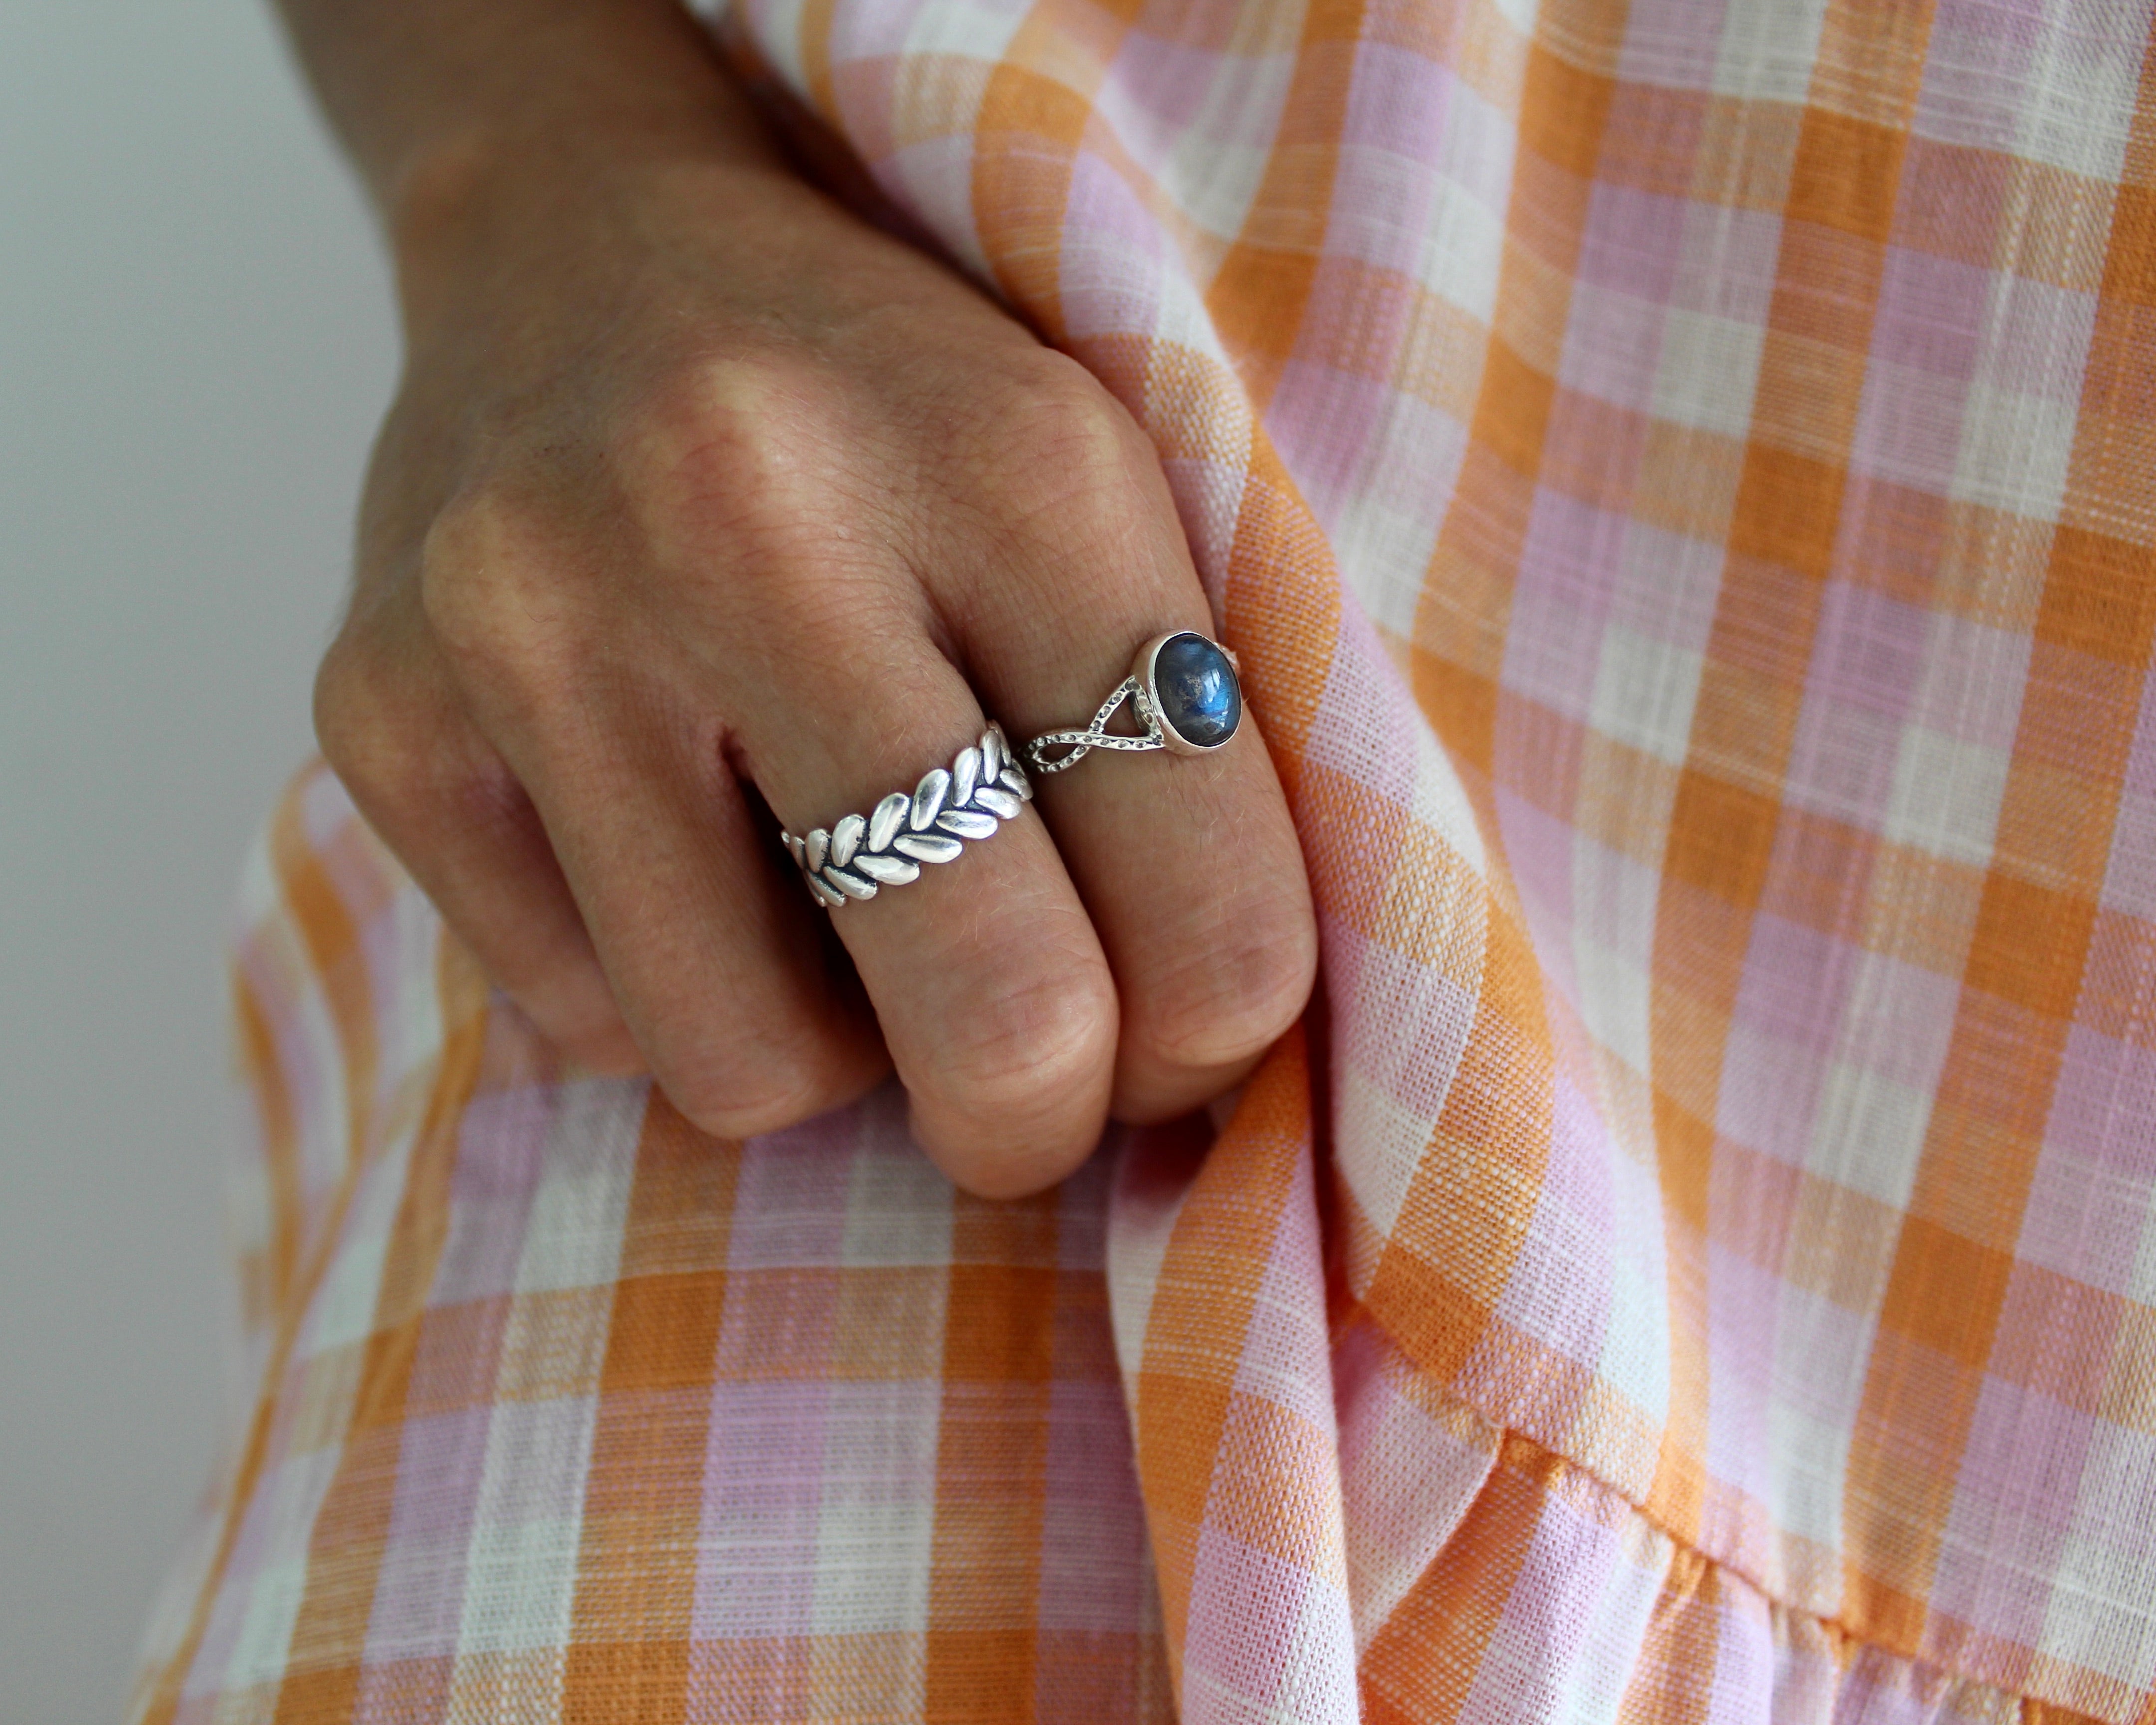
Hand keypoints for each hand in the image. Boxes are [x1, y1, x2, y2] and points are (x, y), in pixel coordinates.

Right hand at [317, 126, 1315, 1196]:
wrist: (581, 242)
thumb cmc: (887, 416)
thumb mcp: (1101, 504)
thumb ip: (1181, 748)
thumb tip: (1202, 1055)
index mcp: (1015, 464)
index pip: (1204, 895)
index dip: (1216, 1031)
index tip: (1181, 1028)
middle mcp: (754, 518)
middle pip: (994, 1010)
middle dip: (1040, 1111)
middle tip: (1030, 1074)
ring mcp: (538, 618)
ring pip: (754, 1068)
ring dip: (827, 1040)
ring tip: (822, 899)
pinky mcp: (380, 710)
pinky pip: (589, 1026)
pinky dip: (666, 984)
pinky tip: (674, 839)